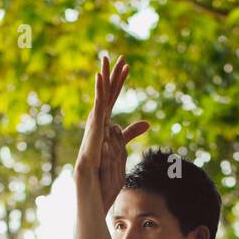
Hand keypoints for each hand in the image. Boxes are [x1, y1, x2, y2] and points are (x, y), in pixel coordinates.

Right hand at [74, 53, 148, 211]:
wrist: (91, 183)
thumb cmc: (102, 169)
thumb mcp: (122, 144)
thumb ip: (131, 132)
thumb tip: (147, 122)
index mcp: (104, 121)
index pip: (114, 97)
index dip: (120, 81)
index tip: (127, 65)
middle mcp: (98, 120)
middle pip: (107, 92)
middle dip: (112, 73)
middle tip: (118, 55)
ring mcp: (94, 124)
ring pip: (101, 96)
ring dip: (104, 76)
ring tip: (107, 58)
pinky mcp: (94, 130)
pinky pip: (97, 107)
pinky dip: (98, 91)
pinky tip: (99, 77)